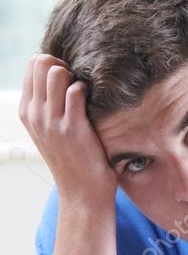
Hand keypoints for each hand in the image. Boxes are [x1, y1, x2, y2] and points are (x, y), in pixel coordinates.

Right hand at [18, 54, 116, 205]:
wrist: (81, 192)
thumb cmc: (72, 157)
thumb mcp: (50, 129)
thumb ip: (49, 102)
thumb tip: (60, 71)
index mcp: (27, 111)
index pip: (33, 64)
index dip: (55, 62)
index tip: (69, 77)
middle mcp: (35, 114)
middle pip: (43, 62)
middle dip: (65, 64)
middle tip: (79, 82)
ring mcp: (51, 121)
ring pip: (57, 72)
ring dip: (76, 75)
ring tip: (85, 93)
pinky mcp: (73, 128)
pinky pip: (76, 91)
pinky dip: (88, 90)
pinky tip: (94, 103)